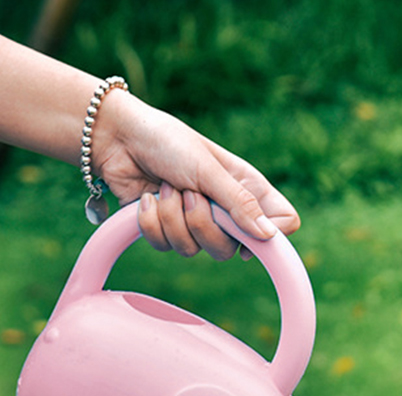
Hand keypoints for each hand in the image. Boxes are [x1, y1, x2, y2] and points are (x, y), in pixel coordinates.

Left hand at [94, 94, 299, 258]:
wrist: (118, 139)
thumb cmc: (168, 142)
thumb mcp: (208, 169)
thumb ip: (240, 204)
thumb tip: (269, 237)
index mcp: (247, 190)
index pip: (283, 224)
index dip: (272, 235)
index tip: (248, 231)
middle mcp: (227, 211)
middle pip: (231, 249)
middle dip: (201, 222)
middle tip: (188, 192)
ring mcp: (197, 223)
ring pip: (195, 250)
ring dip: (172, 217)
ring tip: (164, 187)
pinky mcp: (167, 231)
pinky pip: (165, 247)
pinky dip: (152, 221)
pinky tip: (148, 197)